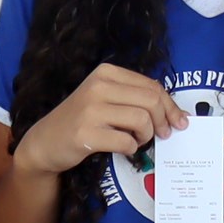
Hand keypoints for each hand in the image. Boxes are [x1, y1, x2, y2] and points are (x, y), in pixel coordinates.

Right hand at [11, 64, 186, 176]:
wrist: (45, 141)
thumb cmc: (81, 120)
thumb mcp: (105, 99)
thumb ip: (135, 98)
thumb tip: (175, 114)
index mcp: (106, 73)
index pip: (151, 85)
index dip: (170, 105)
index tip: (178, 121)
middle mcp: (98, 86)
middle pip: (151, 101)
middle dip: (163, 121)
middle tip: (162, 135)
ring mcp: (91, 109)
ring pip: (142, 120)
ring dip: (146, 136)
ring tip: (137, 140)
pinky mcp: (86, 134)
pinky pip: (127, 142)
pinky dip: (131, 149)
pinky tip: (123, 148)